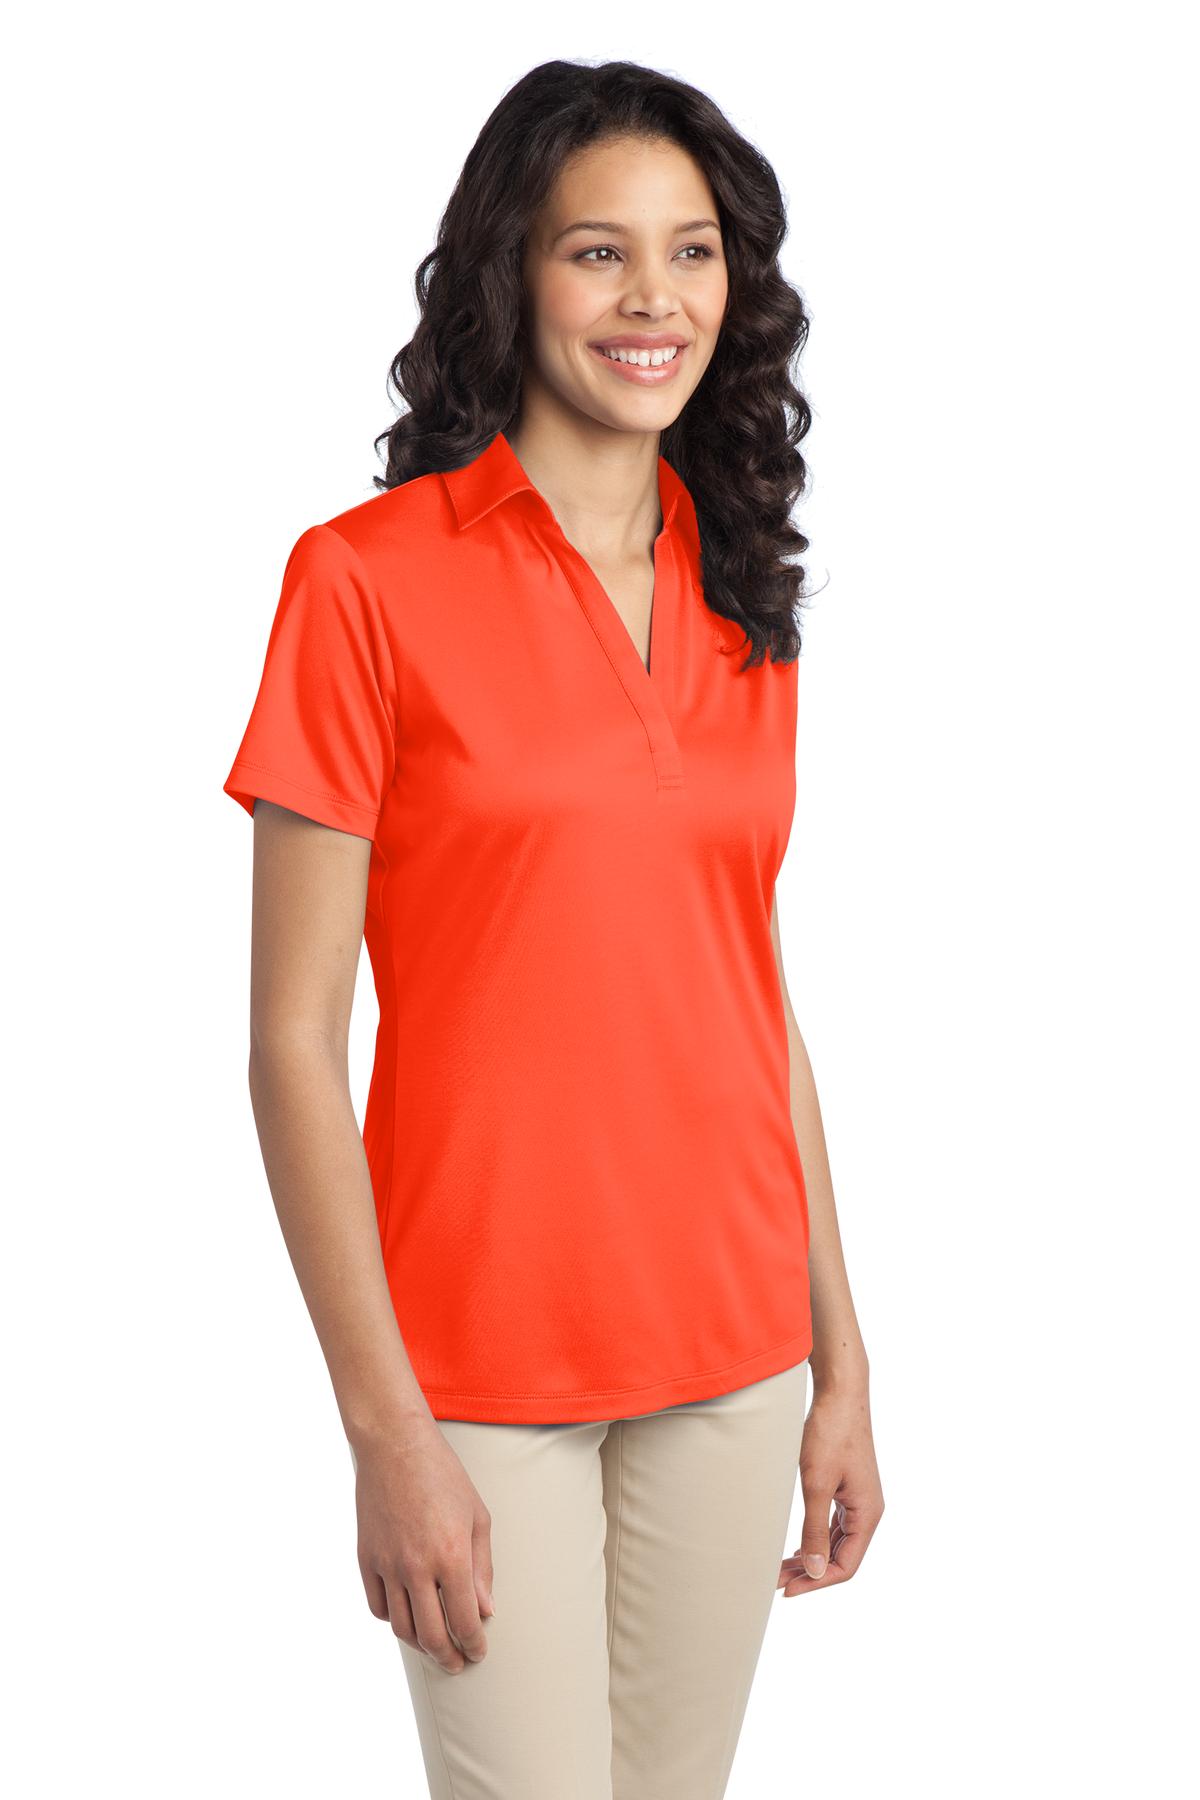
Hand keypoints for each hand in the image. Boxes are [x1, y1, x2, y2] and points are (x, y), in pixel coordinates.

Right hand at [353, 1413, 494, 1672]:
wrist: (395, 1446)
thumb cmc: (443, 1476)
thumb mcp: (477, 1516)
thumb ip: (482, 1568)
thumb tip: (485, 1610)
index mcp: (452, 1555)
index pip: (464, 1621)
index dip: (474, 1644)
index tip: (478, 1651)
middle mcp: (418, 1566)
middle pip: (432, 1635)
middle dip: (448, 1657)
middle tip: (458, 1663)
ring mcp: (388, 1564)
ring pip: (402, 1627)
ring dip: (420, 1645)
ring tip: (434, 1647)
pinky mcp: (366, 1558)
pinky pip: (378, 1606)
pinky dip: (393, 1619)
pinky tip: (406, 1617)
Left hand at [778, 1379, 883, 1596]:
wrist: (840, 1393)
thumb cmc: (830, 1433)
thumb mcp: (817, 1483)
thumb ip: (813, 1528)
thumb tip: (813, 1571)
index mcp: (867, 1514)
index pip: (846, 1566)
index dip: (816, 1582)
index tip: (786, 1590)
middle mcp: (868, 1511)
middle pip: (840, 1557)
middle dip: (809, 1572)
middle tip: (775, 1581)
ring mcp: (858, 1499)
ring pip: (835, 1542)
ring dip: (810, 1556)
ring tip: (780, 1568)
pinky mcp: (847, 1487)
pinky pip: (833, 1525)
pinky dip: (815, 1538)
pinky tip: (796, 1546)